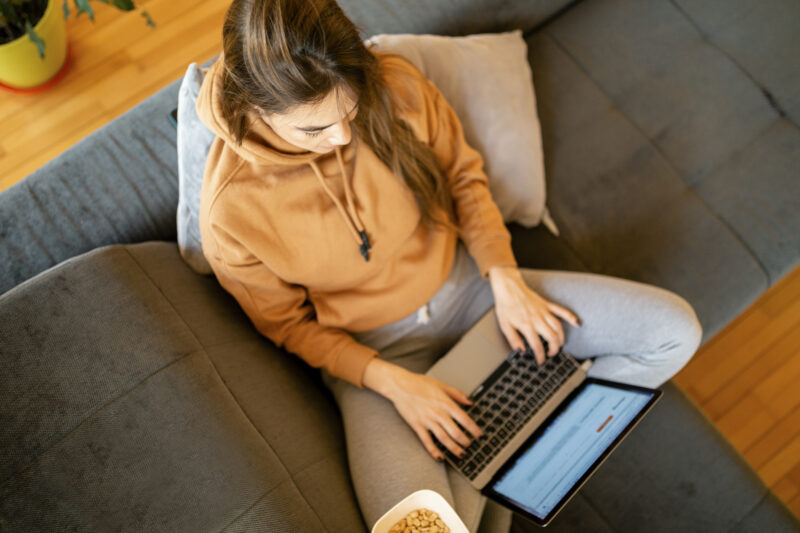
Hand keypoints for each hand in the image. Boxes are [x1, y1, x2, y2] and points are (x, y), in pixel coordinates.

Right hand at [362, 359, 482, 460]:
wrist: (400, 385)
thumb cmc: (419, 383)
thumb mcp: (441, 385)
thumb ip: (457, 394)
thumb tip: (470, 401)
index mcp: (445, 403)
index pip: (464, 419)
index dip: (474, 429)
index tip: (479, 435)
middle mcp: (438, 413)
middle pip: (456, 432)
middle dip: (465, 442)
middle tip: (470, 446)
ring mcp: (427, 420)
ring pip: (444, 439)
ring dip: (454, 449)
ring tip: (461, 454)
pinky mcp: (417, 426)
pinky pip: (427, 441)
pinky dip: (434, 451)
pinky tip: (440, 457)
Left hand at [488, 266, 580, 363]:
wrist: (508, 287)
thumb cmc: (505, 305)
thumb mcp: (504, 325)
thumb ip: (513, 340)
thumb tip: (520, 351)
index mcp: (526, 325)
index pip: (537, 345)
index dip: (540, 356)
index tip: (540, 361)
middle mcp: (537, 319)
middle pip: (552, 338)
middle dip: (554, 349)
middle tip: (551, 354)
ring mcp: (544, 311)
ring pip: (558, 327)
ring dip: (561, 338)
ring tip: (559, 345)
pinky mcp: (547, 304)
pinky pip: (561, 311)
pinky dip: (571, 317)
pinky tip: (577, 323)